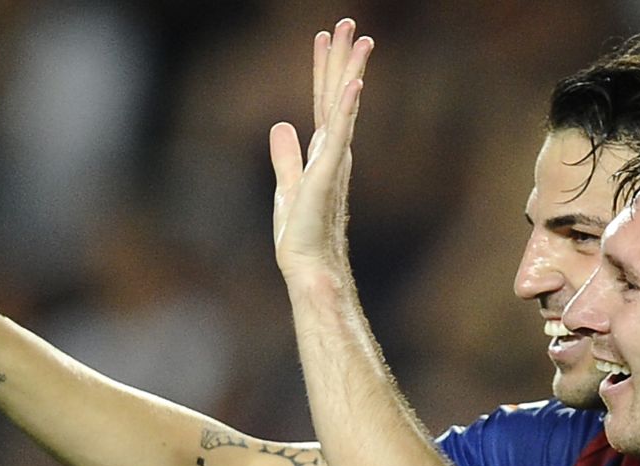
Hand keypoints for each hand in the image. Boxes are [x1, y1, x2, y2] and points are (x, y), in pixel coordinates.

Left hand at [270, 19, 373, 286]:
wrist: (308, 267)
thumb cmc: (302, 236)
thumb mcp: (287, 186)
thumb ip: (286, 156)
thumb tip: (280, 125)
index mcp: (323, 153)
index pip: (323, 102)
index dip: (323, 69)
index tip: (325, 38)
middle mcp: (333, 152)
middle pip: (337, 95)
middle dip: (342, 58)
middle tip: (349, 23)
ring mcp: (333, 161)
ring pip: (342, 106)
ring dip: (350, 70)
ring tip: (359, 39)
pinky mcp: (326, 175)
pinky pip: (339, 135)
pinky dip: (347, 108)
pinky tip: (354, 84)